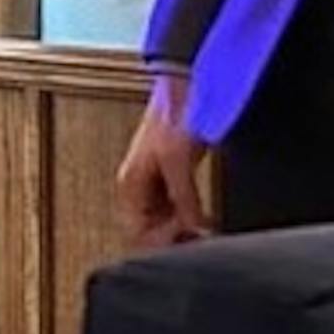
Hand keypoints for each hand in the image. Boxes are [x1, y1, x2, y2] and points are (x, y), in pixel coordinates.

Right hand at [115, 74, 212, 247]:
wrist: (182, 90)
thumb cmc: (171, 117)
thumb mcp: (178, 163)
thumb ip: (185, 199)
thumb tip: (196, 229)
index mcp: (129, 184)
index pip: (137, 232)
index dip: (161, 243)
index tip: (187, 242)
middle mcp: (137, 186)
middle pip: (149, 229)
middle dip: (173, 237)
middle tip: (198, 240)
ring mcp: (153, 181)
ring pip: (163, 220)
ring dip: (182, 228)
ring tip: (203, 231)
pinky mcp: (169, 175)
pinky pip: (175, 208)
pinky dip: (188, 216)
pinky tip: (203, 219)